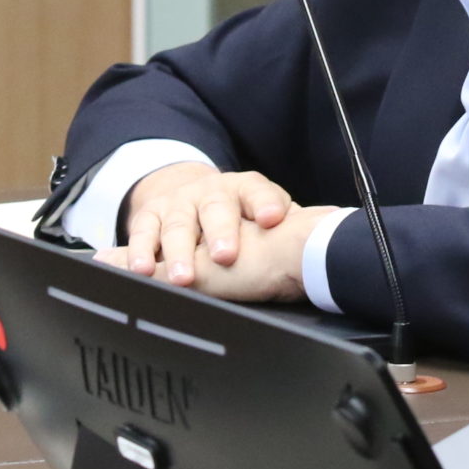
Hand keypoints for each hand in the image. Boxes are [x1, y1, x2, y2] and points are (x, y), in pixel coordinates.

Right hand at [116, 163, 291, 284]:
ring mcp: (178, 203)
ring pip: (177, 225)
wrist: (191, 196)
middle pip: (216, 208)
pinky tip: (141, 270)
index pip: (258, 192)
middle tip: (226, 256)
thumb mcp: (264, 214)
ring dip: (179, 252)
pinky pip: (142, 233)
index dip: (266, 204)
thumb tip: (329, 228)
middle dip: (220, 232)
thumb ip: (290, 224)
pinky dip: (139, 252)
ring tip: (183, 278)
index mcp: (244, 190)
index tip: (273, 219)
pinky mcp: (149, 216)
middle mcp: (210, 192)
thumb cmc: (238, 217)